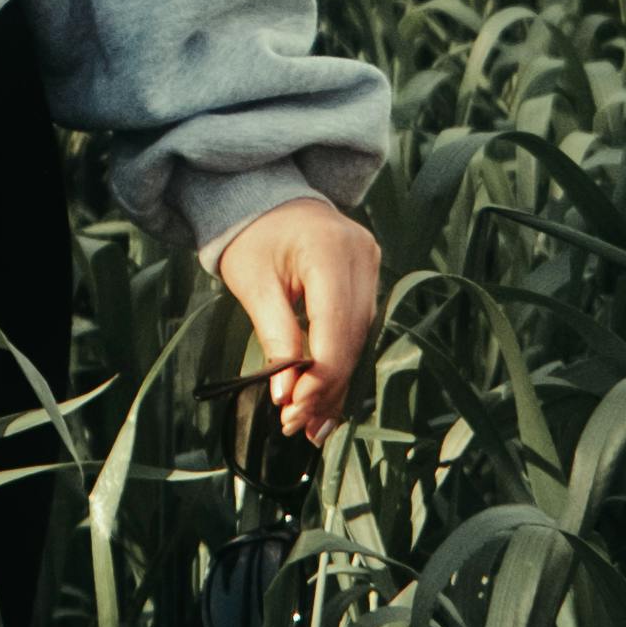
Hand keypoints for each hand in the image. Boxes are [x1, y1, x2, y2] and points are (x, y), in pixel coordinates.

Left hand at [209, 200, 381, 449]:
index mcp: (331, 250)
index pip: (336, 327)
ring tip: (312, 425)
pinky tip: (327, 397)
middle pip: (353, 338)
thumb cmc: (252, 239)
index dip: (319, 377)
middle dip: (327, 387)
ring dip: (337, 383)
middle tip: (298, 427)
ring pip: (361, 339)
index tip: (291, 411)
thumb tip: (285, 395)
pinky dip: (342, 363)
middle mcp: (363, 256)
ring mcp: (373, 265)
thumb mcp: (253, 285)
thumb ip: (275, 337)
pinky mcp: (371, 277)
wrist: (267, 199)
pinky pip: (360, 329)